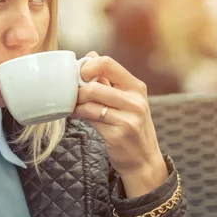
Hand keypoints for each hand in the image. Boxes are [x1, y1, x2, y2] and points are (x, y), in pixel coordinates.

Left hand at [71, 52, 167, 197]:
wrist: (144, 160)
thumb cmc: (131, 127)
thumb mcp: (127, 101)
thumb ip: (108, 80)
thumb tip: (90, 56)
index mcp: (136, 87)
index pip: (108, 63)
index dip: (88, 67)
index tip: (80, 76)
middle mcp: (135, 100)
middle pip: (95, 85)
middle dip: (78, 90)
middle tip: (73, 95)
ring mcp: (128, 118)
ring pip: (90, 102)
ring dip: (77, 104)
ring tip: (74, 106)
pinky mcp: (118, 133)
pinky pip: (90, 118)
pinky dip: (79, 115)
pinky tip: (77, 115)